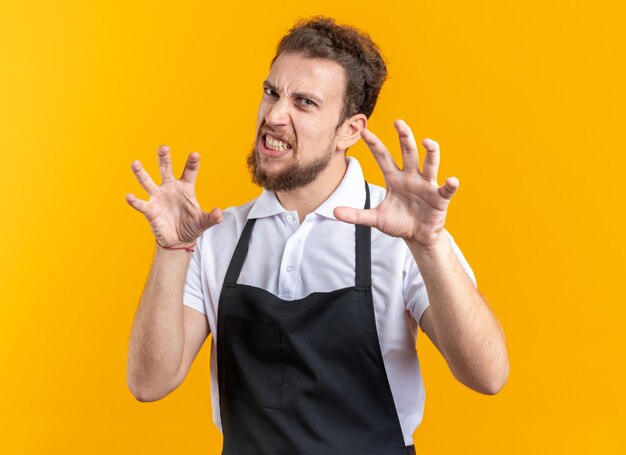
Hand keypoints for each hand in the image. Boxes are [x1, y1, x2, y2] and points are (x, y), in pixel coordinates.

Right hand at [126, 145, 222, 247]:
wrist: (178, 240)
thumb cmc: (191, 226)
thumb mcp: (203, 222)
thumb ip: (212, 217)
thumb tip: (219, 214)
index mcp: (185, 188)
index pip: (189, 172)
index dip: (192, 163)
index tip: (195, 154)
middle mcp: (170, 188)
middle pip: (166, 170)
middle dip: (164, 159)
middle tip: (164, 148)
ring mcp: (158, 198)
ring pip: (148, 182)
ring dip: (141, 173)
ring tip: (135, 163)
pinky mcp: (150, 210)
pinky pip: (141, 204)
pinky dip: (134, 201)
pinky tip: (129, 196)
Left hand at [334, 120, 457, 247]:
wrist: (418, 236)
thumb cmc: (399, 222)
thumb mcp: (376, 219)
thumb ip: (356, 215)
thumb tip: (334, 212)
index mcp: (394, 178)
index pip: (383, 157)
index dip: (374, 145)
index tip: (364, 132)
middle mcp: (411, 177)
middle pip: (408, 153)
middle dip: (404, 137)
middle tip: (398, 122)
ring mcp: (426, 185)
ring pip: (430, 165)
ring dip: (431, 153)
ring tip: (428, 142)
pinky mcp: (439, 198)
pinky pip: (445, 189)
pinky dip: (450, 184)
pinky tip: (452, 180)